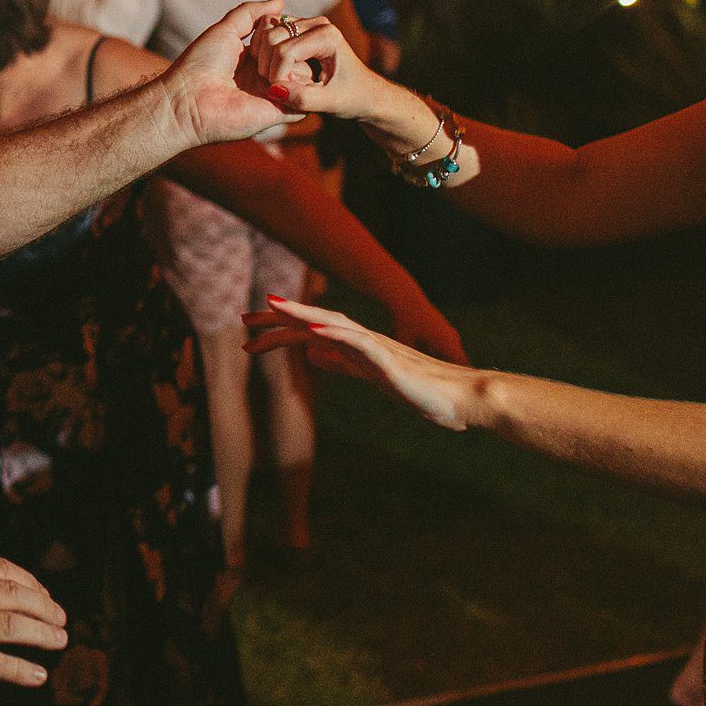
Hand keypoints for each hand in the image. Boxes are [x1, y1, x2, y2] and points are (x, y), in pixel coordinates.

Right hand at [0, 556, 67, 692]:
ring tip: (59, 642)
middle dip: (44, 607)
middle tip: (60, 621)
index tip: (41, 595)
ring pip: (12, 624)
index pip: (1, 569)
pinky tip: (37, 676)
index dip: (29, 582)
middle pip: (15, 594)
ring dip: (42, 633)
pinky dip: (21, 670)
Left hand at [163, 0, 295, 146]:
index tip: (267, 29)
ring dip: (292, 64)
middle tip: (259, 55)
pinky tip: (277, 82)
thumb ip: (251, 13)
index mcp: (254, 58)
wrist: (188, 100)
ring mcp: (274, 95)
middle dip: (287, 45)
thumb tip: (280, 2)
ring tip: (266, 71)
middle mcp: (266, 76)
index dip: (282, 29)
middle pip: (299, 53)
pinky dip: (298, 87)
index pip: (285, 38)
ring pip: (306, 73)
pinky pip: (306, 99)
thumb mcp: (225, 29)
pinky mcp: (279, 113)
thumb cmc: (200, 64)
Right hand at [241, 14, 401, 124]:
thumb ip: (303, 99)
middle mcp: (316, 23)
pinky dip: (263, 54)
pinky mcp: (296, 29)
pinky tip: (276, 72)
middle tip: (283, 87)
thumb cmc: (352, 97)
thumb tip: (273, 90)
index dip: (277, 77)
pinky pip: (267, 33)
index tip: (285, 95)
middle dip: (268, 67)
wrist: (364, 91)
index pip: (284, 52)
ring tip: (281, 80)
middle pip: (271, 38)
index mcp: (328, 36)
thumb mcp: (331, 103)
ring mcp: (305, 23)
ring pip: (265, 34)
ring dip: (264, 61)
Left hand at [246, 296, 480, 429]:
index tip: (248, 330)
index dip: (279, 331)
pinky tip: (314, 331)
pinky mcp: (391, 362)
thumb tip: (312, 354)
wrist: (463, 398)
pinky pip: (360, 345)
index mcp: (357, 348)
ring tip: (272, 307)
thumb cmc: (421, 390)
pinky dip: (336, 335)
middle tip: (242, 319)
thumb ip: (342, 363)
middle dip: (279, 322)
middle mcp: (364, 342)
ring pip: (334, 326)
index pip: (311, 335)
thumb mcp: (369, 376)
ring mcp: (378, 349)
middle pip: (315, 325)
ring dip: (302, 316)